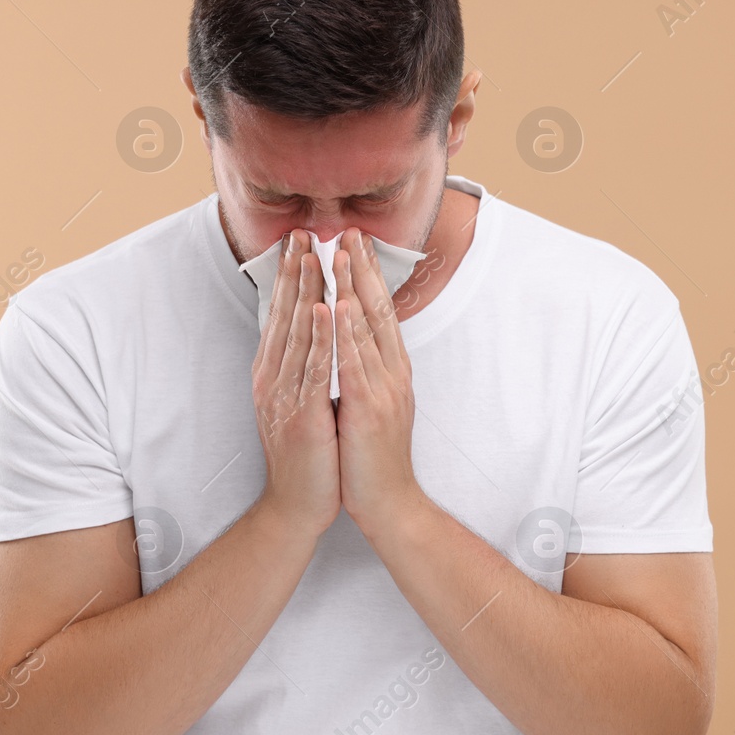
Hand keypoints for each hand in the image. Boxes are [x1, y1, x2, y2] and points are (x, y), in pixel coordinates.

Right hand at [252, 229, 341, 536]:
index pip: (281, 314)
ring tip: (311, 256)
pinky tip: (321, 308)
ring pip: (295, 333)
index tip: (298, 240)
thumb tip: (308, 331)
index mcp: (273, 373)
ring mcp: (283, 396)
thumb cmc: (306, 454)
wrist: (297, 505)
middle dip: (293, 271)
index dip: (289, 276)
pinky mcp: (301, 415)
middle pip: (283, 315)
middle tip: (301, 231)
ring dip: (303, 291)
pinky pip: (310, 368)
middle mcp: (272, 378)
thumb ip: (300, 366)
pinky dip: (316, 336)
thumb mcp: (298, 400)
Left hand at [330, 229, 424, 533]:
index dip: (369, 276)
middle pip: (379, 310)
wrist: (389, 503)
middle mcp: (393, 373)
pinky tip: (340, 305)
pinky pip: (357, 361)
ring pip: (369, 328)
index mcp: (392, 371)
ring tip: (343, 253)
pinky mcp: (370, 408)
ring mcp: (385, 389)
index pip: (380, 312)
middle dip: (364, 268)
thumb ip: (365, 371)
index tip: (356, 242)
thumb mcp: (372, 404)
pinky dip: (349, 331)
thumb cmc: (373, 456)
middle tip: (352, 231)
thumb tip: (352, 342)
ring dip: (356, 287)